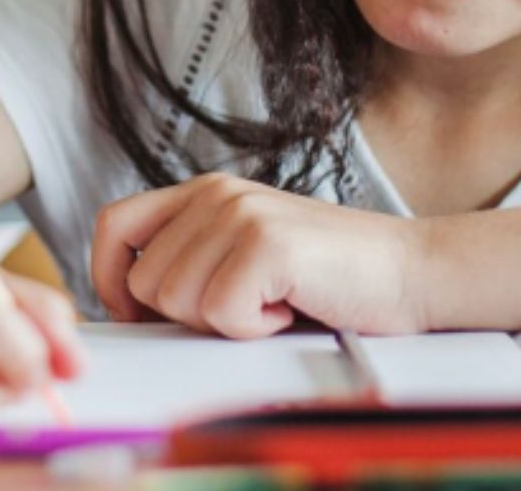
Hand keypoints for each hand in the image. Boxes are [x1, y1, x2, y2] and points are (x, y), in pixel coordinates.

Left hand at [90, 172, 427, 337]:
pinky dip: (255, 328)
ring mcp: (241, 214)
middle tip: (248, 304)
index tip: (136, 314)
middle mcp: (216, 194)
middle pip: (144, 281)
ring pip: (178, 300)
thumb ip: (191, 259)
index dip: (108, 278)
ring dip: (226, 321)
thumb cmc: (330, 277)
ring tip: (274, 300)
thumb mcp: (245, 253)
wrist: (411, 272)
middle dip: (188, 314)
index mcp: (204, 193)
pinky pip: (221, 313)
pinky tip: (291, 307)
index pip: (113, 225)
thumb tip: (124, 304)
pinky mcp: (267, 243)